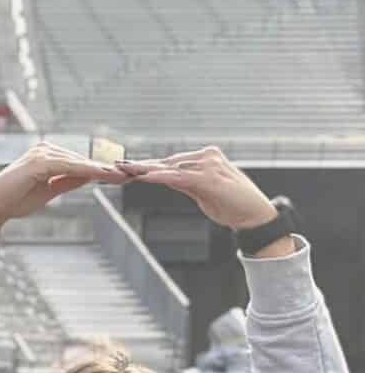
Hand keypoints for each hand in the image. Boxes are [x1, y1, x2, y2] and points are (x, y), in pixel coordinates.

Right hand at [0, 140, 130, 247]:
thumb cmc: (15, 201)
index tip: (121, 176)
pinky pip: (69, 166)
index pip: (80, 162)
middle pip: (83, 159)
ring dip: (101, 169)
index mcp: (47, 156)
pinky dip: (87, 170)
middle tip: (131, 174)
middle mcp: (45, 150)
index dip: (101, 170)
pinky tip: (102, 174)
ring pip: (79, 162)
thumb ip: (68, 181)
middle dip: (106, 168)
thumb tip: (90, 176)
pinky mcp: (39, 162)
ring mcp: (42, 154)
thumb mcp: (49, 191)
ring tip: (122, 176)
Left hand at [123, 145, 277, 231]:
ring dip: (146, 169)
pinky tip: (145, 177)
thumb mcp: (202, 192)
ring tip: (124, 170)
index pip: (170, 162)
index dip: (147, 165)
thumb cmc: (231, 204)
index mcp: (205, 158)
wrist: (256, 215)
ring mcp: (208, 166)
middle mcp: (206, 157)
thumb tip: (165, 178)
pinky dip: (161, 177)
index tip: (126, 167)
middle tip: (116, 165)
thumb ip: (184, 182)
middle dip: (141, 165)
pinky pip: (179, 177)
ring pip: (170, 167)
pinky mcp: (209, 179)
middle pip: (166, 162)